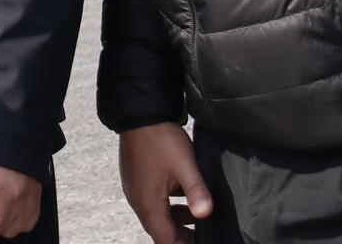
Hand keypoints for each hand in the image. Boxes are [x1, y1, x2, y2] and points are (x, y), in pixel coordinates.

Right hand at [118, 123, 212, 243]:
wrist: (140, 111)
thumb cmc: (159, 137)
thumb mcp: (185, 164)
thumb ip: (196, 191)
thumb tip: (205, 213)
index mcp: (147, 202)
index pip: (165, 239)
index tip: (201, 241)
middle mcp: (137, 199)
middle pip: (159, 230)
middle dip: (181, 235)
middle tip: (203, 233)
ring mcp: (135, 187)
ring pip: (157, 214)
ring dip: (176, 219)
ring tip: (197, 214)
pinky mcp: (136, 177)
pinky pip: (152, 200)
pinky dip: (168, 204)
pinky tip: (184, 194)